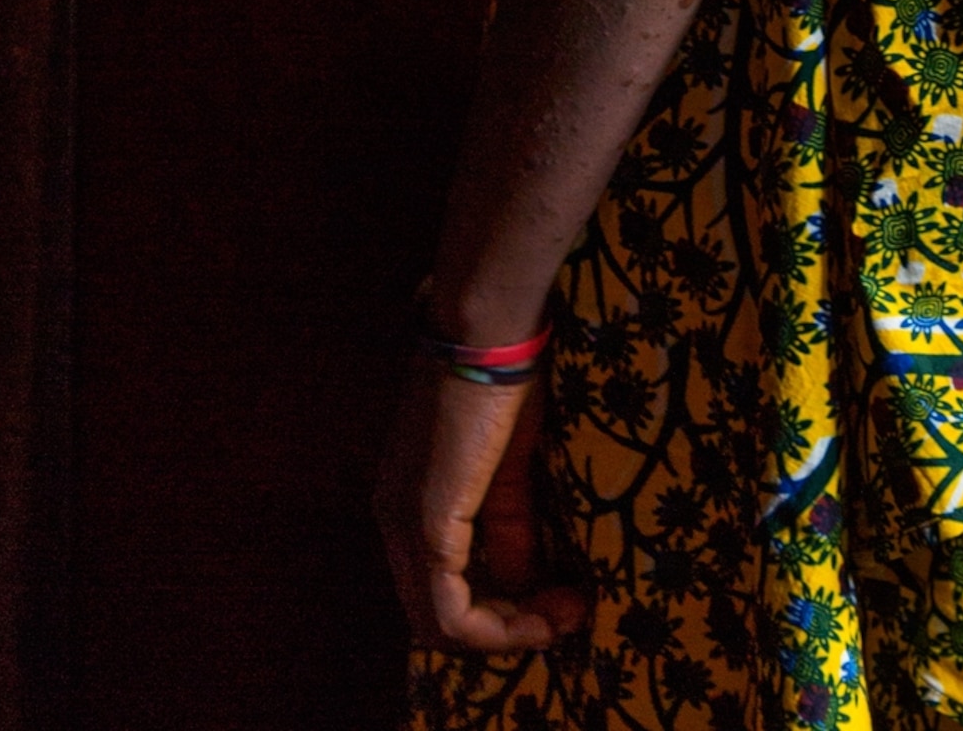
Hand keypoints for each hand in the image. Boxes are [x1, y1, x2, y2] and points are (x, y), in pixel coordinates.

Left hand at [375, 364, 586, 653]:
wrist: (488, 331)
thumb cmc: (503, 379)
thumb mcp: (511, 467)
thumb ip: (511, 526)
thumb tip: (527, 586)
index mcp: (407, 504)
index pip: (440, 589)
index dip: (502, 611)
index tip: (566, 598)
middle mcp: (393, 523)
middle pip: (436, 618)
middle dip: (509, 627)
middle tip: (570, 611)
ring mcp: (404, 526)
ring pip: (440, 625)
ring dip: (509, 631)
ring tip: (566, 612)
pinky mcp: (428, 525)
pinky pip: (450, 612)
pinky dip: (499, 627)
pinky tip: (546, 612)